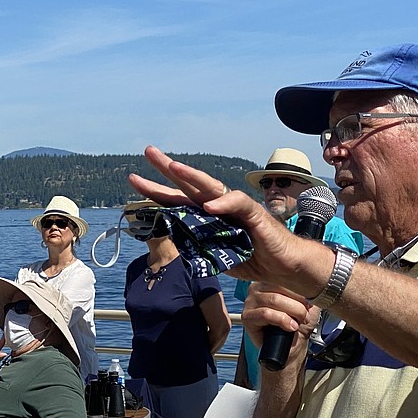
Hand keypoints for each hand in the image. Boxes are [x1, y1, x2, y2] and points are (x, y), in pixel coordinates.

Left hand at [129, 145, 308, 285]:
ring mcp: (236, 208)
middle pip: (189, 184)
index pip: (177, 200)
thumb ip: (195, 247)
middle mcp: (218, 206)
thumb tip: (169, 243)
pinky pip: (238, 205)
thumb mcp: (215, 257)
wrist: (283, 267)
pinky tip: (210, 206)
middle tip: (149, 151)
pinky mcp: (255, 214)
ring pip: (211, 187)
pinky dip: (224, 204)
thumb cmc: (251, 258)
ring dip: (192, 176)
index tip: (133, 179)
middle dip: (168, 167)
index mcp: (206, 215)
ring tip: (173, 167)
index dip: (155, 191)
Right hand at [242, 282, 317, 360]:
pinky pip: (265, 314)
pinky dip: (281, 320)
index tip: (309, 303)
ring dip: (291, 312)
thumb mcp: (306, 303)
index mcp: (268, 281)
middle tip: (304, 316)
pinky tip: (290, 327)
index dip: (299, 291)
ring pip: (273, 300)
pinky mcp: (247, 317)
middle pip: (279, 288)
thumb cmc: (297, 325)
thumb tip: (309, 279)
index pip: (283, 277)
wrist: (292, 348)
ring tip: (298, 323)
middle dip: (297, 304)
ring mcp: (249, 302)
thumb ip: (305, 289)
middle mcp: (256, 288)